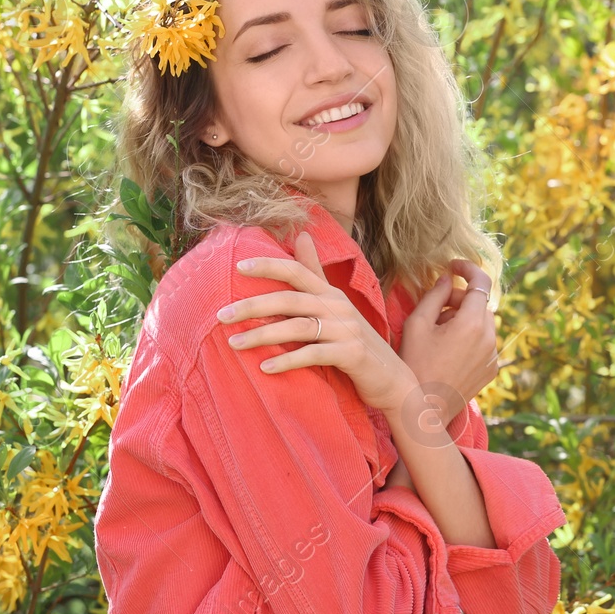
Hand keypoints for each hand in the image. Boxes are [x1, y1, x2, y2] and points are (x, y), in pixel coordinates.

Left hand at [217, 231, 413, 413]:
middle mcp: (339, 307)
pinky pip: (313, 355)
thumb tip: (301, 235)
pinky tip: (265, 367)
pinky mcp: (352, 354)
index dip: (270, 265)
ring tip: (234, 344)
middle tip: (222, 316)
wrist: (392, 378)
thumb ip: (316, 274)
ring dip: (263, 335)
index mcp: (332, 294)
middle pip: (290, 299)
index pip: (298, 271)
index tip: (238, 266)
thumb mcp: (337, 307)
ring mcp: (347, 330)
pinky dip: (287, 360)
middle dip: (253, 305)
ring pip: (298, 327)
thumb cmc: (356, 343)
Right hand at [396, 258, 497, 445]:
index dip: (468, 268)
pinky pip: (485, 342)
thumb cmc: (414, 365)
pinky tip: (448, 351)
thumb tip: (447, 278)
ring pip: (483, 323)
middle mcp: (490, 338)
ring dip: (465, 319)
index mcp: (473, 323)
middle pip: (480, 304)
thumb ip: (434, 295)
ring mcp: (493, 355)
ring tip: (439, 334)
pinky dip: (470, 338)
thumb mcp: (417, 324)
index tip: (453, 265)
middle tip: (435, 310)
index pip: (481, 282)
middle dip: (460, 300)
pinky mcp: (491, 369)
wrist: (423, 410)